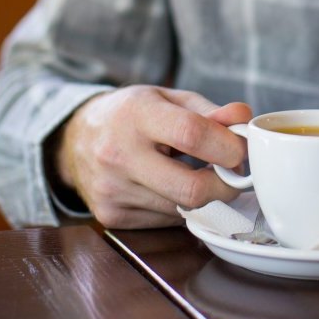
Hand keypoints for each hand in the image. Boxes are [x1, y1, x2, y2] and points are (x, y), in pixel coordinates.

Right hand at [55, 86, 250, 227]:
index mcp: (136, 114)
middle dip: (225, 186)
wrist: (74, 139)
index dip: (228, 146)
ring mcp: (112, 190)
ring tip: (199, 173)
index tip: (243, 150)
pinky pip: (166, 220)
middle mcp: (119, 154)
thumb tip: (244, 119)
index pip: (192, 134)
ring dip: (204, 197)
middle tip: (234, 174)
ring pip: (182, 209)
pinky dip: (180, 206)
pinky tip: (170, 186)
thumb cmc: (130, 114)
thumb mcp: (167, 98)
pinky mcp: (111, 217)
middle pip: (191, 188)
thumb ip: (209, 111)